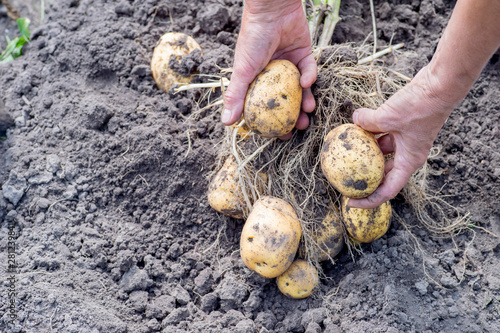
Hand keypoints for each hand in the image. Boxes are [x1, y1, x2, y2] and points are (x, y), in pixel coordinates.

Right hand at [222, 0, 316, 139]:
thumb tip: (226, 123)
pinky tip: (308, 81)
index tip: (279, 136)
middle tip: (298, 128)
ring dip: (306, 101)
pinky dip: (310, 77)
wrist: (272, 9)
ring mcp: (289, 67)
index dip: (271, 122)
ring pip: (300, 90)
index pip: (264, 107)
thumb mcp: (242, 71)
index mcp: (257, 81)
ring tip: (309, 111)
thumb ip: (236, 96)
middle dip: (293, 117)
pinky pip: (310, 70)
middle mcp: (274, 76)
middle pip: (285, 102)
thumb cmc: (253, 38)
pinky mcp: (304, 56)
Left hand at [347, 66, 454, 208]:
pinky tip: (356, 126)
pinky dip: (370, 133)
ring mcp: (406, 141)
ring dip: (365, 151)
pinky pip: (382, 135)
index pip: (387, 191)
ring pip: (381, 153)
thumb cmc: (421, 106)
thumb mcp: (388, 117)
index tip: (350, 202)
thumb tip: (354, 120)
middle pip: (383, 174)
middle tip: (345, 180)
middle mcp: (408, 155)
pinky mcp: (403, 127)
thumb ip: (367, 122)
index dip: (368, 200)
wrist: (440, 85)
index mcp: (408, 162)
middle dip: (365, 178)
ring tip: (346, 152)